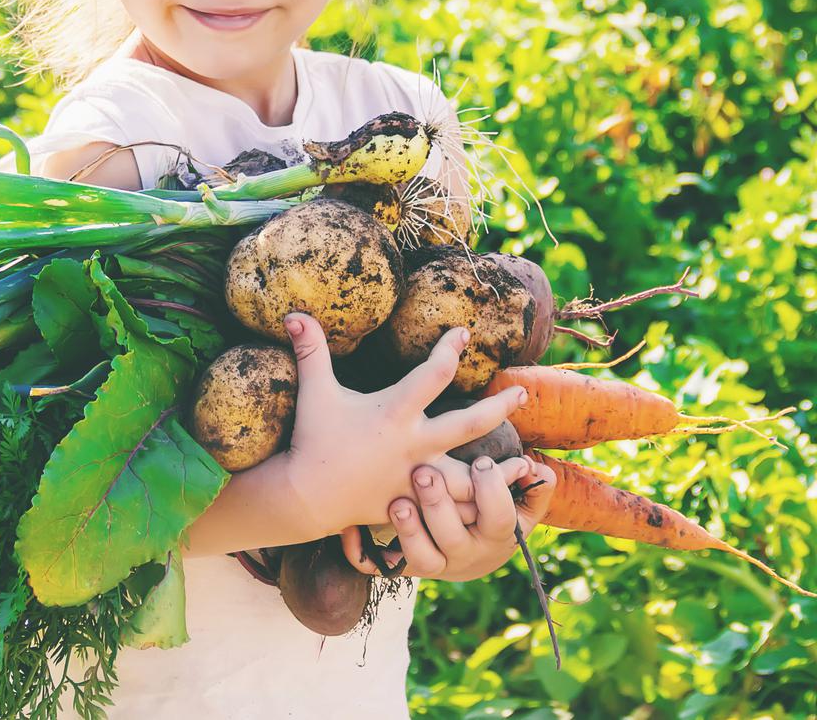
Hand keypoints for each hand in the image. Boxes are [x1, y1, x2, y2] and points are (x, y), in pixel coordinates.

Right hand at [277, 312, 527, 538]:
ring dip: (500, 471)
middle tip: (522, 392)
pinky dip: (477, 507)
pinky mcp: (416, 503)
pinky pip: (453, 508)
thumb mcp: (315, 392)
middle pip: (471, 423)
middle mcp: (414, 444)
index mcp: (395, 412)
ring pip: (472, 476)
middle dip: (500, 406)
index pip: (434, 373)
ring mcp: (418, 477)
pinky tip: (496, 503)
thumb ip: (310, 351)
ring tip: (527, 464)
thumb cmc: (313, 439)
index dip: (451, 348)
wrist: (307, 497)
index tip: (463, 333)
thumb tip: (294, 313)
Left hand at [340, 454, 557, 580]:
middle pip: (452, 538)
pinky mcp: (399, 567)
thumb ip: (534, 489)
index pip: (499, 519)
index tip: (480, 462)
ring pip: (419, 557)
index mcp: (494, 536)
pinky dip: (359, 551)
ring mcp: (430, 563)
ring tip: (396, 502)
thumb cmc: (491, 515)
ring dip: (407, 530)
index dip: (492, 492)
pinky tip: (347, 528)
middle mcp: (462, 555)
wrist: (467, 555)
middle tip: (425, 473)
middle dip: (439, 507)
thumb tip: (538, 471)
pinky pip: (376, 567)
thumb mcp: (519, 506)